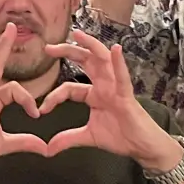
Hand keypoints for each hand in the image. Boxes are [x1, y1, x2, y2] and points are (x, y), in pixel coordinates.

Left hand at [39, 30, 179, 169]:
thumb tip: (48, 149)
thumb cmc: (122, 137)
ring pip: (103, 61)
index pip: (69, 87)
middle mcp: (104, 86)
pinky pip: (123, 77)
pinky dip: (119, 63)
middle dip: (68, 51)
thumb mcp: (88, 137)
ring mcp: (116, 88)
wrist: (142, 148)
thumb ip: (68, 139)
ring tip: (78, 34)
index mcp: (95, 95)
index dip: (53, 96)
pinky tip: (116, 50)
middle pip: (85, 62)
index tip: (41, 110)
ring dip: (91, 46)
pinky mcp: (127, 96)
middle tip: (48, 47)